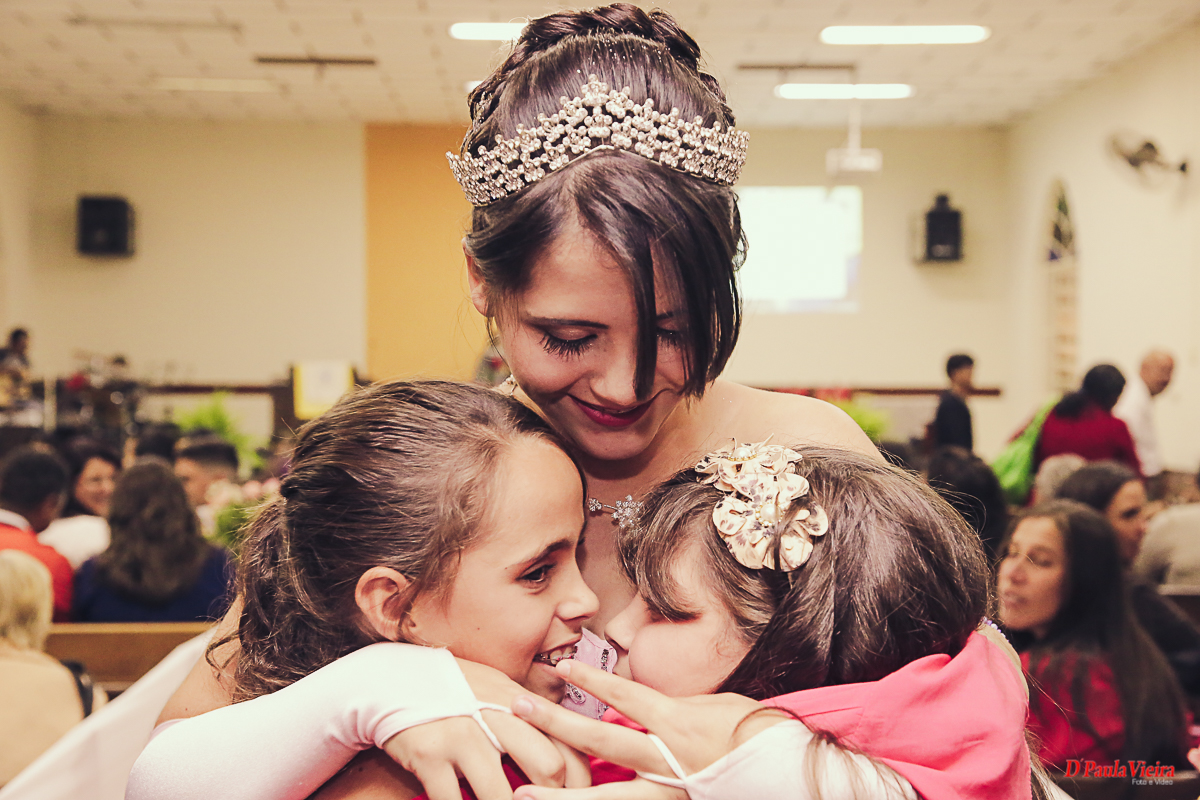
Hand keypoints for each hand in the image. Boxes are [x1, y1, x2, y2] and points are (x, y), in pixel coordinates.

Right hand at [381, 660, 589, 799]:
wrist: (389, 679)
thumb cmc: (451, 691)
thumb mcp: (495, 692)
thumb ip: (528, 718)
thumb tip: (563, 757)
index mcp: (517, 701)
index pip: (566, 743)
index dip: (581, 782)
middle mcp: (495, 715)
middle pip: (548, 766)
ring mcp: (461, 735)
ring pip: (501, 795)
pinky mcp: (428, 754)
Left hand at [508, 660, 785, 799]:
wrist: (784, 773)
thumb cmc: (753, 732)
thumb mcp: (712, 707)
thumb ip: (671, 710)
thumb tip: (639, 707)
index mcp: (677, 722)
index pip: (626, 696)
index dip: (593, 680)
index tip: (563, 666)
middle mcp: (665, 757)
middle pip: (600, 740)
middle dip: (555, 724)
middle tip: (516, 708)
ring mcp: (665, 789)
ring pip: (605, 797)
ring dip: (559, 796)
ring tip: (519, 794)